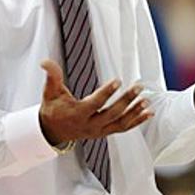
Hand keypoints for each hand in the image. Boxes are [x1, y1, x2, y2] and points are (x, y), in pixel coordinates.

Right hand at [38, 59, 152, 145]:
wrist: (52, 131)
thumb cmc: (53, 109)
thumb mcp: (50, 92)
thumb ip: (51, 76)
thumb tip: (45, 62)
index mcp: (77, 114)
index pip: (95, 104)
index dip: (106, 93)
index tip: (118, 81)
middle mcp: (90, 125)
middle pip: (112, 114)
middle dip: (126, 100)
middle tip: (138, 87)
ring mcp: (99, 131)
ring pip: (120, 123)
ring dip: (135, 112)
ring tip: (146, 100)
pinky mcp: (105, 132)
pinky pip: (123, 128)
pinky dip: (137, 121)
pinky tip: (148, 113)